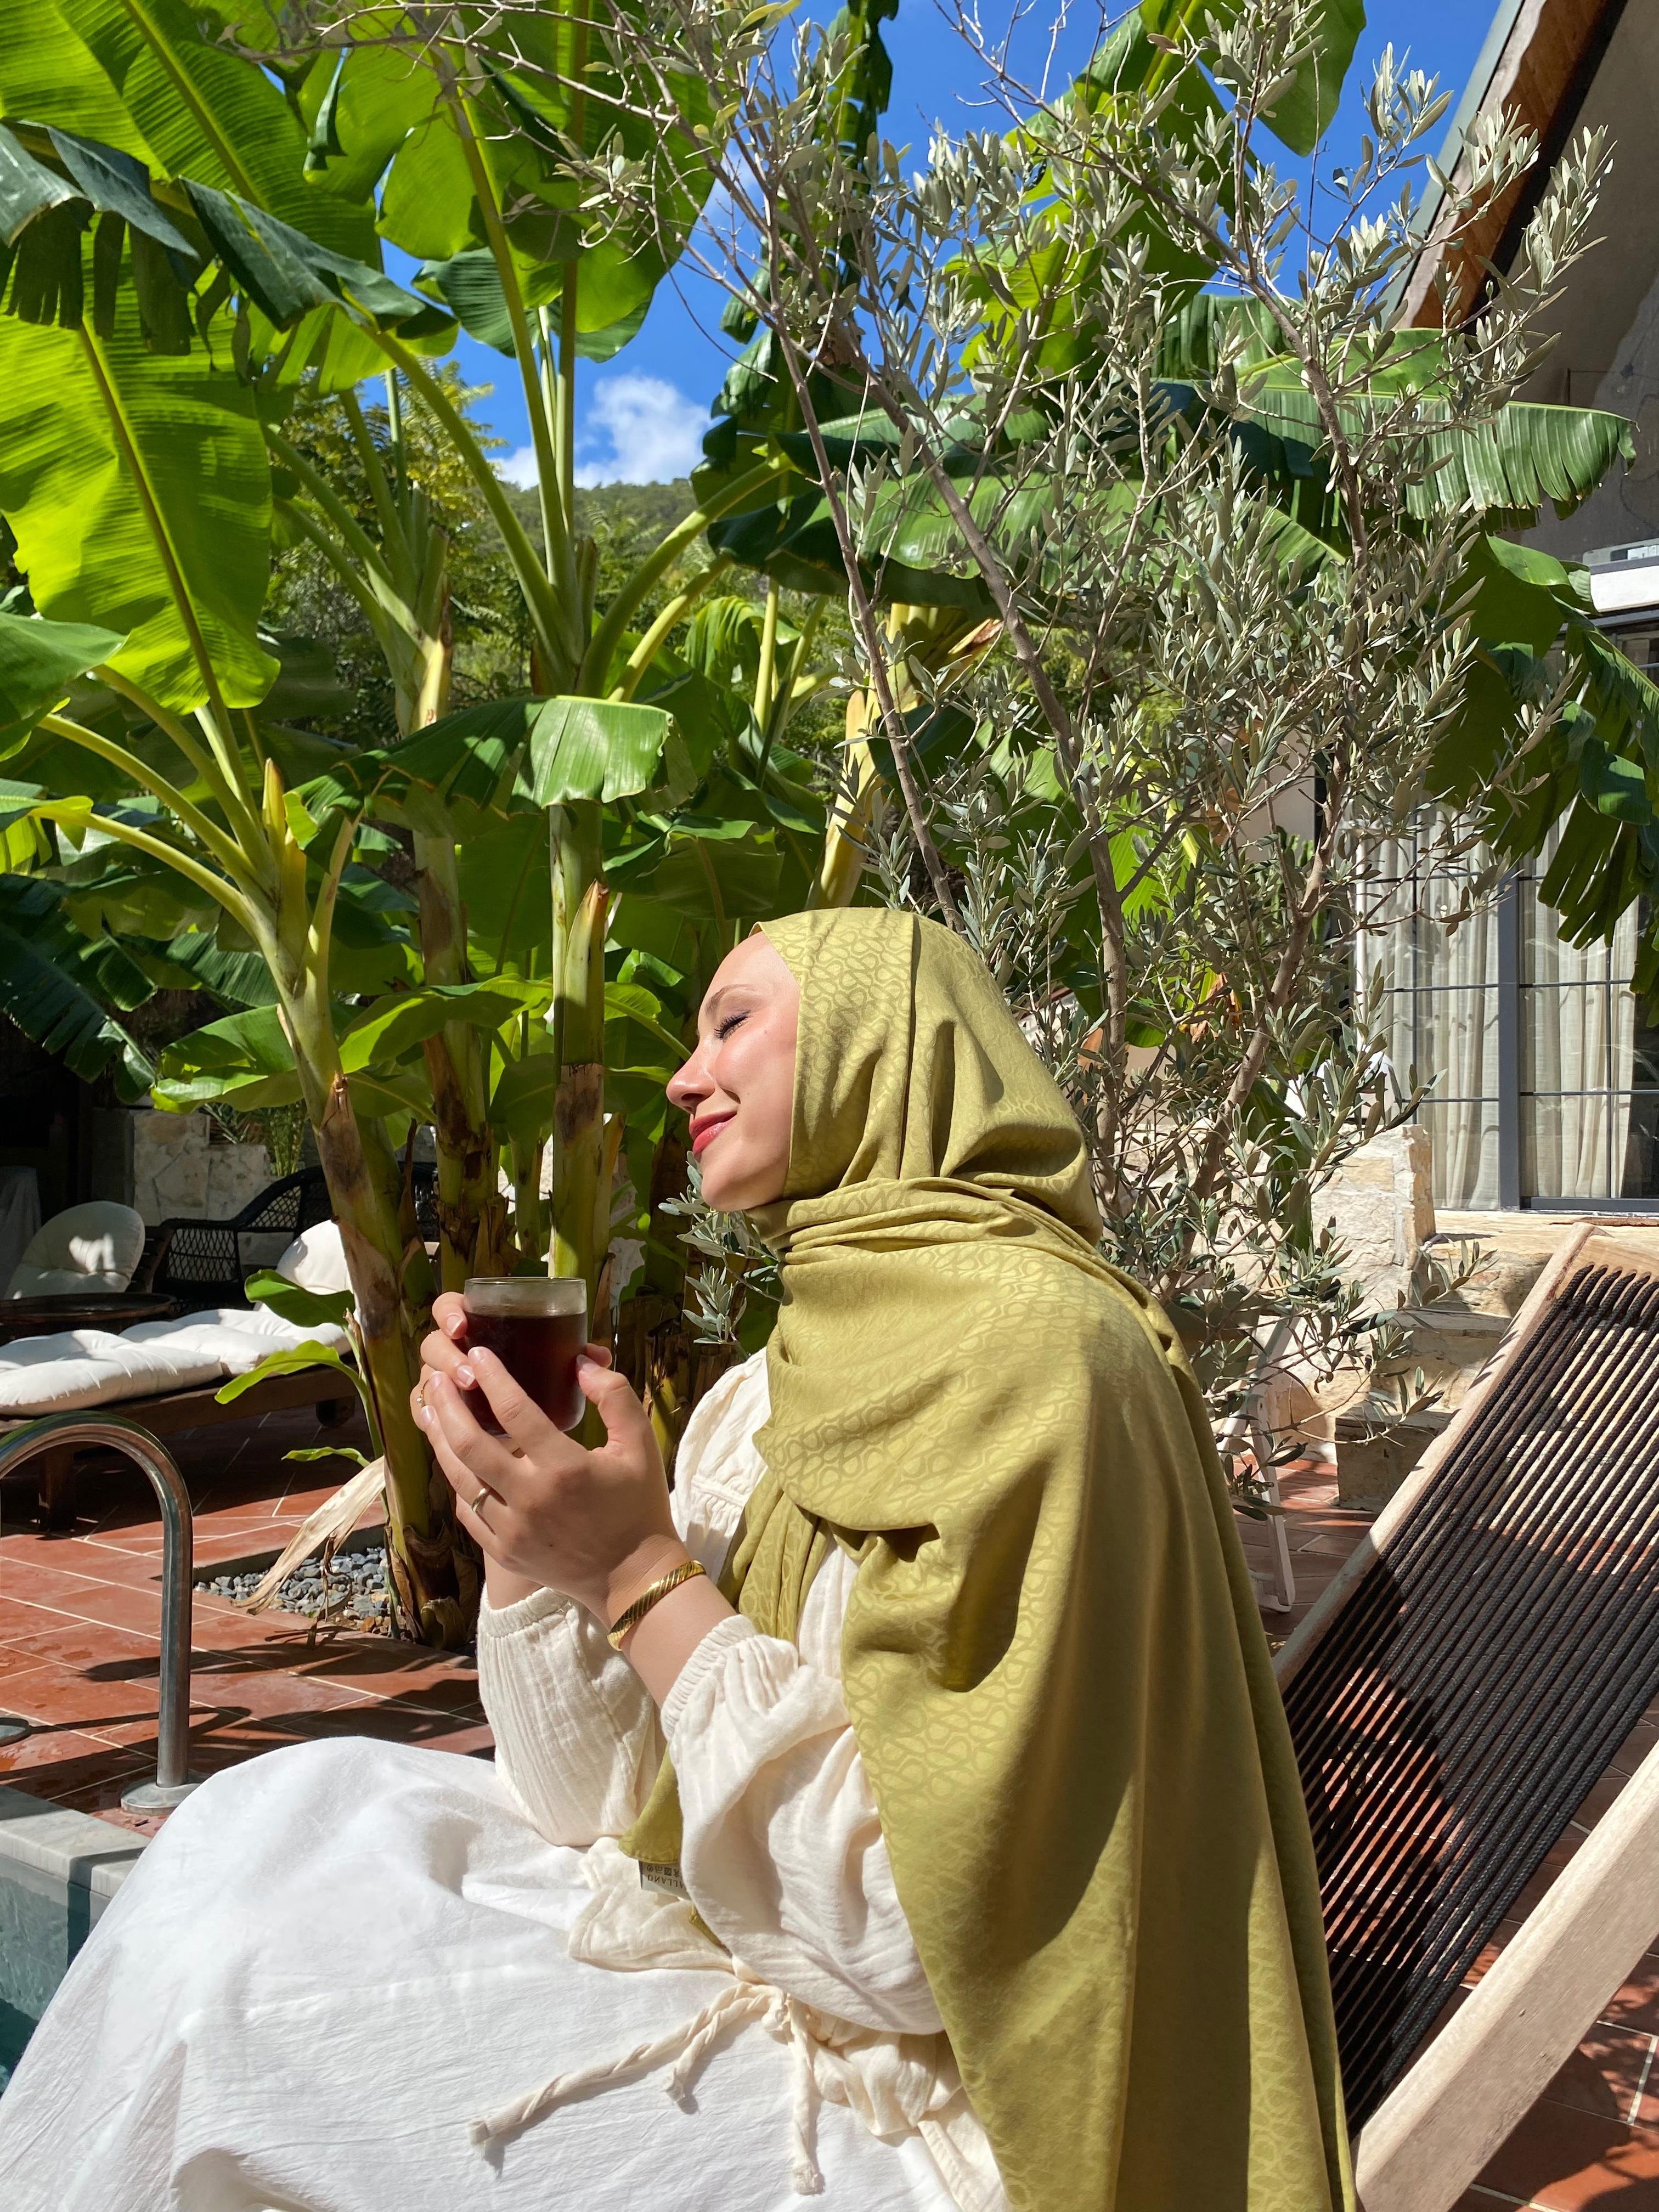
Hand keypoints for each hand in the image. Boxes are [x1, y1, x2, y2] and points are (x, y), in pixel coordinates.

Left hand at [411, 1300, 681, 1622]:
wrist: (632, 1578)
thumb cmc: (639, 1506)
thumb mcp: (640, 1445)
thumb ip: (614, 1397)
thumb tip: (580, 1364)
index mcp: (565, 1468)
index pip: (515, 1412)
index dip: (492, 1379)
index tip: (478, 1354)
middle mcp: (531, 1499)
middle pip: (471, 1444)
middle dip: (448, 1406)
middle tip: (436, 1378)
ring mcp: (512, 1529)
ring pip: (460, 1478)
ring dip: (440, 1441)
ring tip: (429, 1411)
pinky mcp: (504, 1551)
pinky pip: (468, 1512)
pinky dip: (457, 1482)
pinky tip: (451, 1460)